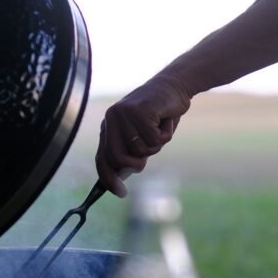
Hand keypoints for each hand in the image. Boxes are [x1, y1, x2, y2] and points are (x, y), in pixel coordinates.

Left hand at [96, 73, 191, 196]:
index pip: (102, 158)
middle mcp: (112, 119)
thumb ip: (129, 152)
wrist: (174, 85)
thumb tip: (119, 178)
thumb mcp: (141, 136)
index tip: (121, 193)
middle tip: (152, 149)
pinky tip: (166, 119)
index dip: (108, 178)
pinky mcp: (140, 110)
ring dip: (157, 144)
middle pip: (119, 158)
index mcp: (109, 126)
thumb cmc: (159, 114)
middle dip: (137, 163)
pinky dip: (166, 133)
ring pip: (141, 150)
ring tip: (160, 126)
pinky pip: (154, 138)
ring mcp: (124, 113)